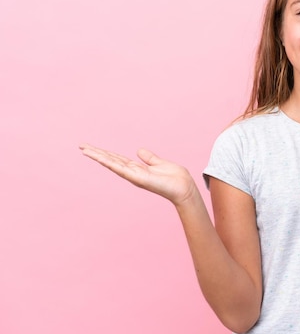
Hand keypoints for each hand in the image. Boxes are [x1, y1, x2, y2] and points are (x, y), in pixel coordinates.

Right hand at [79, 143, 198, 205]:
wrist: (184, 187)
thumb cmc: (175, 178)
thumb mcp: (160, 164)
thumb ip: (149, 158)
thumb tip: (139, 151)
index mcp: (137, 168)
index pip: (117, 159)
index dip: (104, 153)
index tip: (92, 147)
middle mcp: (132, 173)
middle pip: (110, 160)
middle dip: (96, 153)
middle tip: (81, 146)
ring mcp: (133, 176)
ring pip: (111, 163)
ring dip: (98, 156)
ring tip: (84, 149)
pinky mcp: (138, 178)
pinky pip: (121, 169)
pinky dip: (110, 163)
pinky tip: (99, 157)